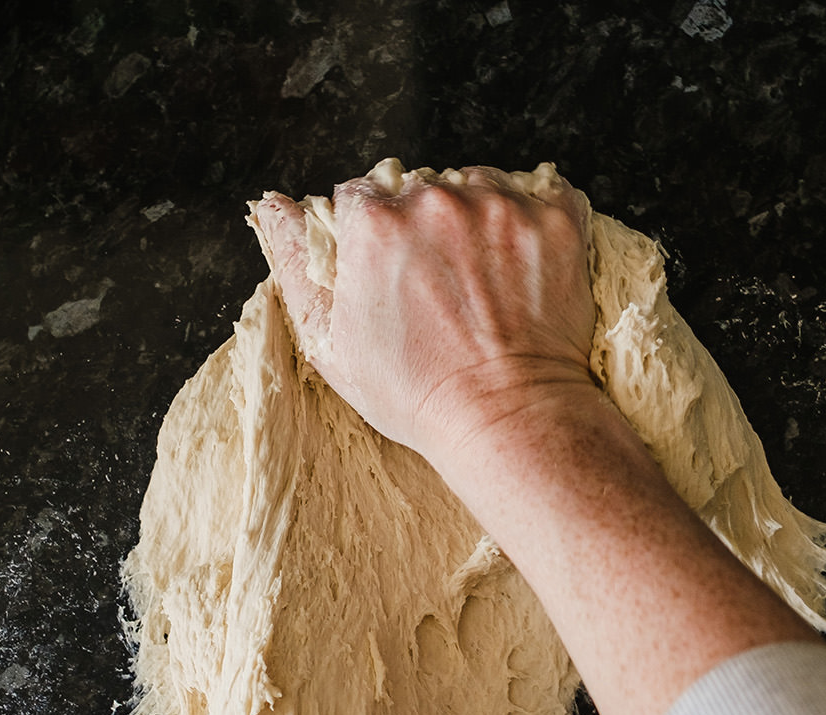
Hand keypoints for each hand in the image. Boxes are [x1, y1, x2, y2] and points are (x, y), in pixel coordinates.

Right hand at [251, 161, 602, 480]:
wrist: (506, 418)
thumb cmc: (416, 393)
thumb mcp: (329, 340)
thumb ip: (294, 263)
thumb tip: (272, 205)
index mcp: (373, 224)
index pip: (359, 197)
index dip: (371, 234)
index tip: (391, 271)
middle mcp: (433, 201)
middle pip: (419, 188)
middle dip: (424, 225)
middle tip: (441, 285)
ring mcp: (499, 206)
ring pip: (476, 185)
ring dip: (477, 218)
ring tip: (484, 279)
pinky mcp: (553, 219)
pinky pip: (543, 192)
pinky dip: (533, 218)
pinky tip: (524, 263)